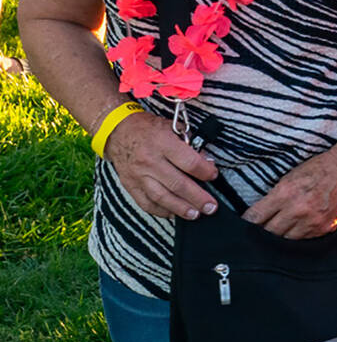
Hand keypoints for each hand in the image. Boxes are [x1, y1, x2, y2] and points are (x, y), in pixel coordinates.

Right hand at [104, 111, 218, 219]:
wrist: (117, 132)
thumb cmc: (149, 129)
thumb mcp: (172, 127)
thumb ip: (190, 144)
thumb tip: (206, 162)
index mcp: (163, 143)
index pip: (189, 162)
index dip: (205, 171)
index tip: (213, 176)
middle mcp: (150, 161)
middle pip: (178, 184)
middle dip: (197, 198)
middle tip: (211, 207)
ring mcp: (139, 176)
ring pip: (162, 197)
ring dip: (181, 208)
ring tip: (195, 214)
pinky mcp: (130, 185)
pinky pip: (146, 203)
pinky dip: (161, 211)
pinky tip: (174, 214)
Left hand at [243, 142, 336, 238]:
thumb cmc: (321, 168)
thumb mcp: (292, 175)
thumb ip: (276, 195)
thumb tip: (259, 213)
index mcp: (286, 192)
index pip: (256, 216)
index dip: (247, 224)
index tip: (243, 227)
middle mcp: (297, 209)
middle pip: (268, 232)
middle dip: (261, 233)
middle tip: (255, 234)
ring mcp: (311, 221)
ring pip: (284, 240)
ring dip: (279, 237)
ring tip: (275, 233)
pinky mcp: (323, 228)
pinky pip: (302, 240)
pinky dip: (296, 236)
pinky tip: (294, 230)